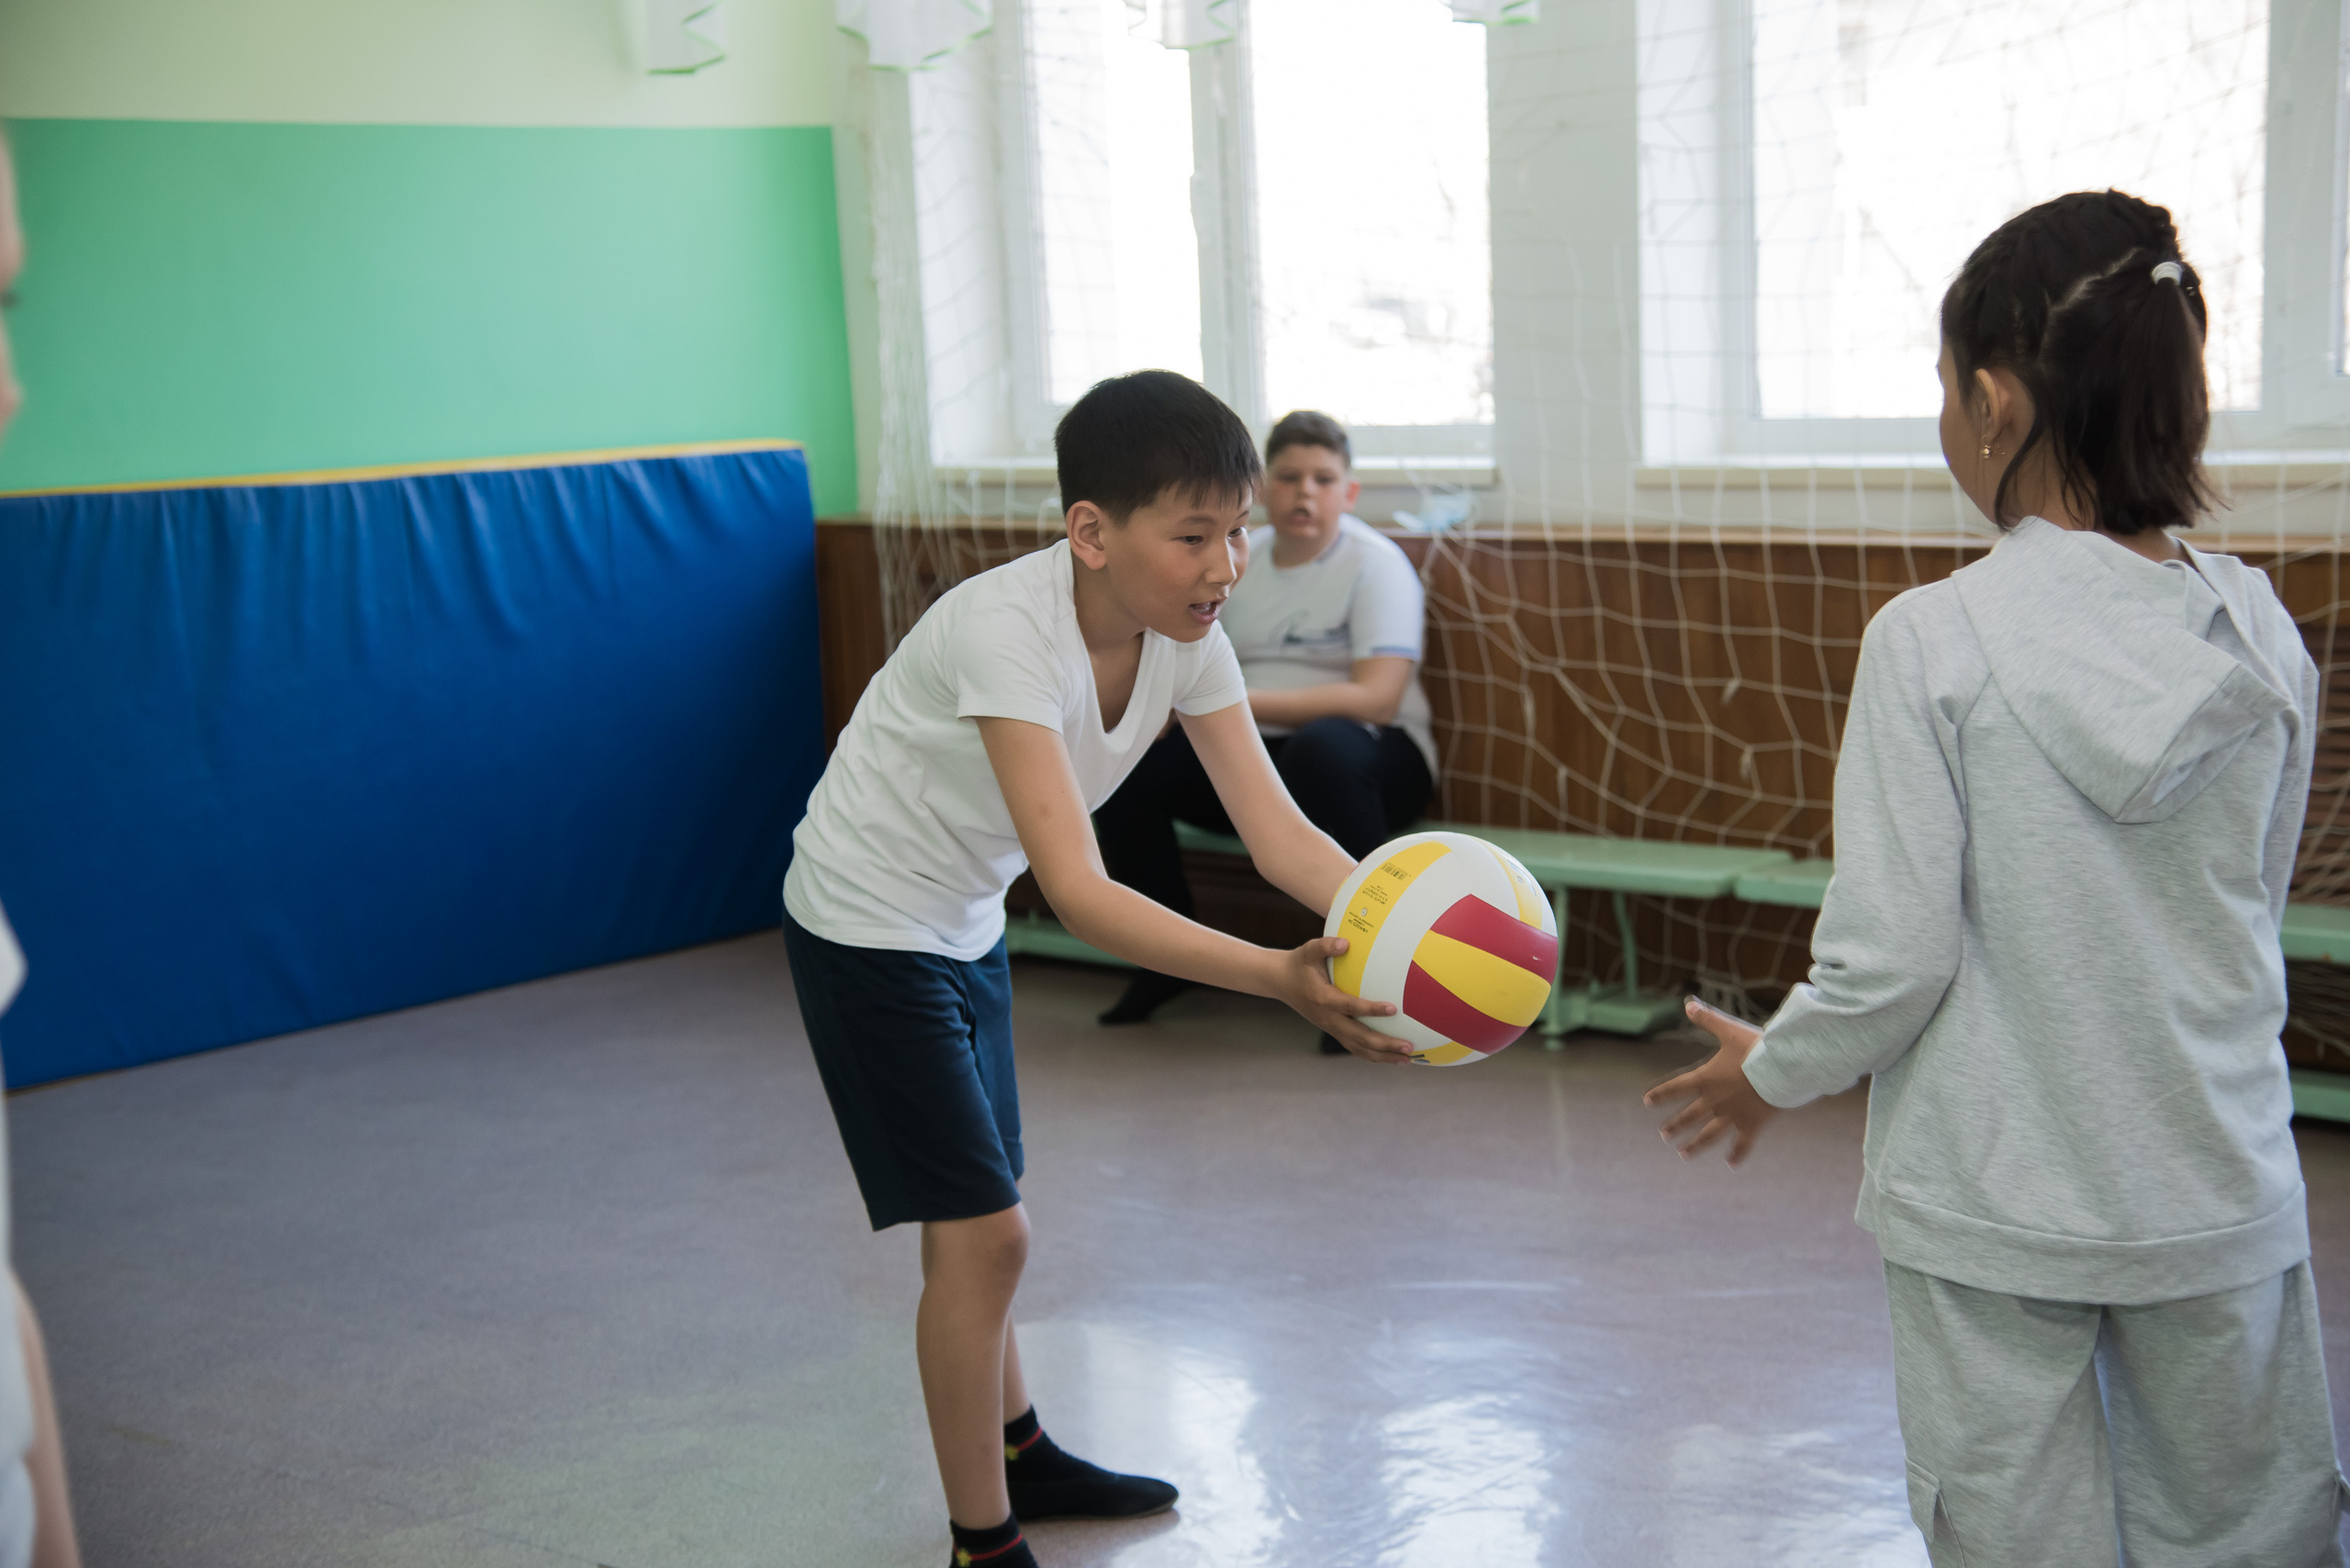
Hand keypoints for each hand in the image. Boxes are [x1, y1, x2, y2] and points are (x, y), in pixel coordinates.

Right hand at [1275, 936, 1410, 1063]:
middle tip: (1408, 1046)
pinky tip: (1392, 1057)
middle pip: (1359, 1037)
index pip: (1350, 1006)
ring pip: (1359, 1048)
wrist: (1281, 982)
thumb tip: (1345, 943)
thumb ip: (1325, 946)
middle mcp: (1328, 1018)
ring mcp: (1331, 1028)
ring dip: (1383, 1055)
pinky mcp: (1334, 1031)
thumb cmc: (1299, 964)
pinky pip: (1355, 1047)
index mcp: (1323, 999)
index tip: (1393, 1009)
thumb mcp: (1308, 951)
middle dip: (1385, 1044)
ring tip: (1407, 1059)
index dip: (1371, 1009)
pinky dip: (1374, 1055)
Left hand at [1643, 997, 1778, 1163]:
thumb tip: (1687, 1004)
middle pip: (1689, 1115)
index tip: (1647, 1102)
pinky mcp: (1752, 1124)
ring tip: (1683, 1154)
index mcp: (1706, 1079)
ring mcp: (1733, 1115)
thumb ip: (1707, 1019)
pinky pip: (1742, 1143)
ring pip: (1709, 1134)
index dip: (1661, 1094)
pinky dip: (1737, 1154)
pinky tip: (1731, 1164)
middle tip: (1663, 1135)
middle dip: (1675, 1125)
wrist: (1782, 1069)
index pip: (1676, 1088)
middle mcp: (1715, 1101)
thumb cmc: (1756, 1048)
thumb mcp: (1729, 1030)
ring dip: (1695, 1145)